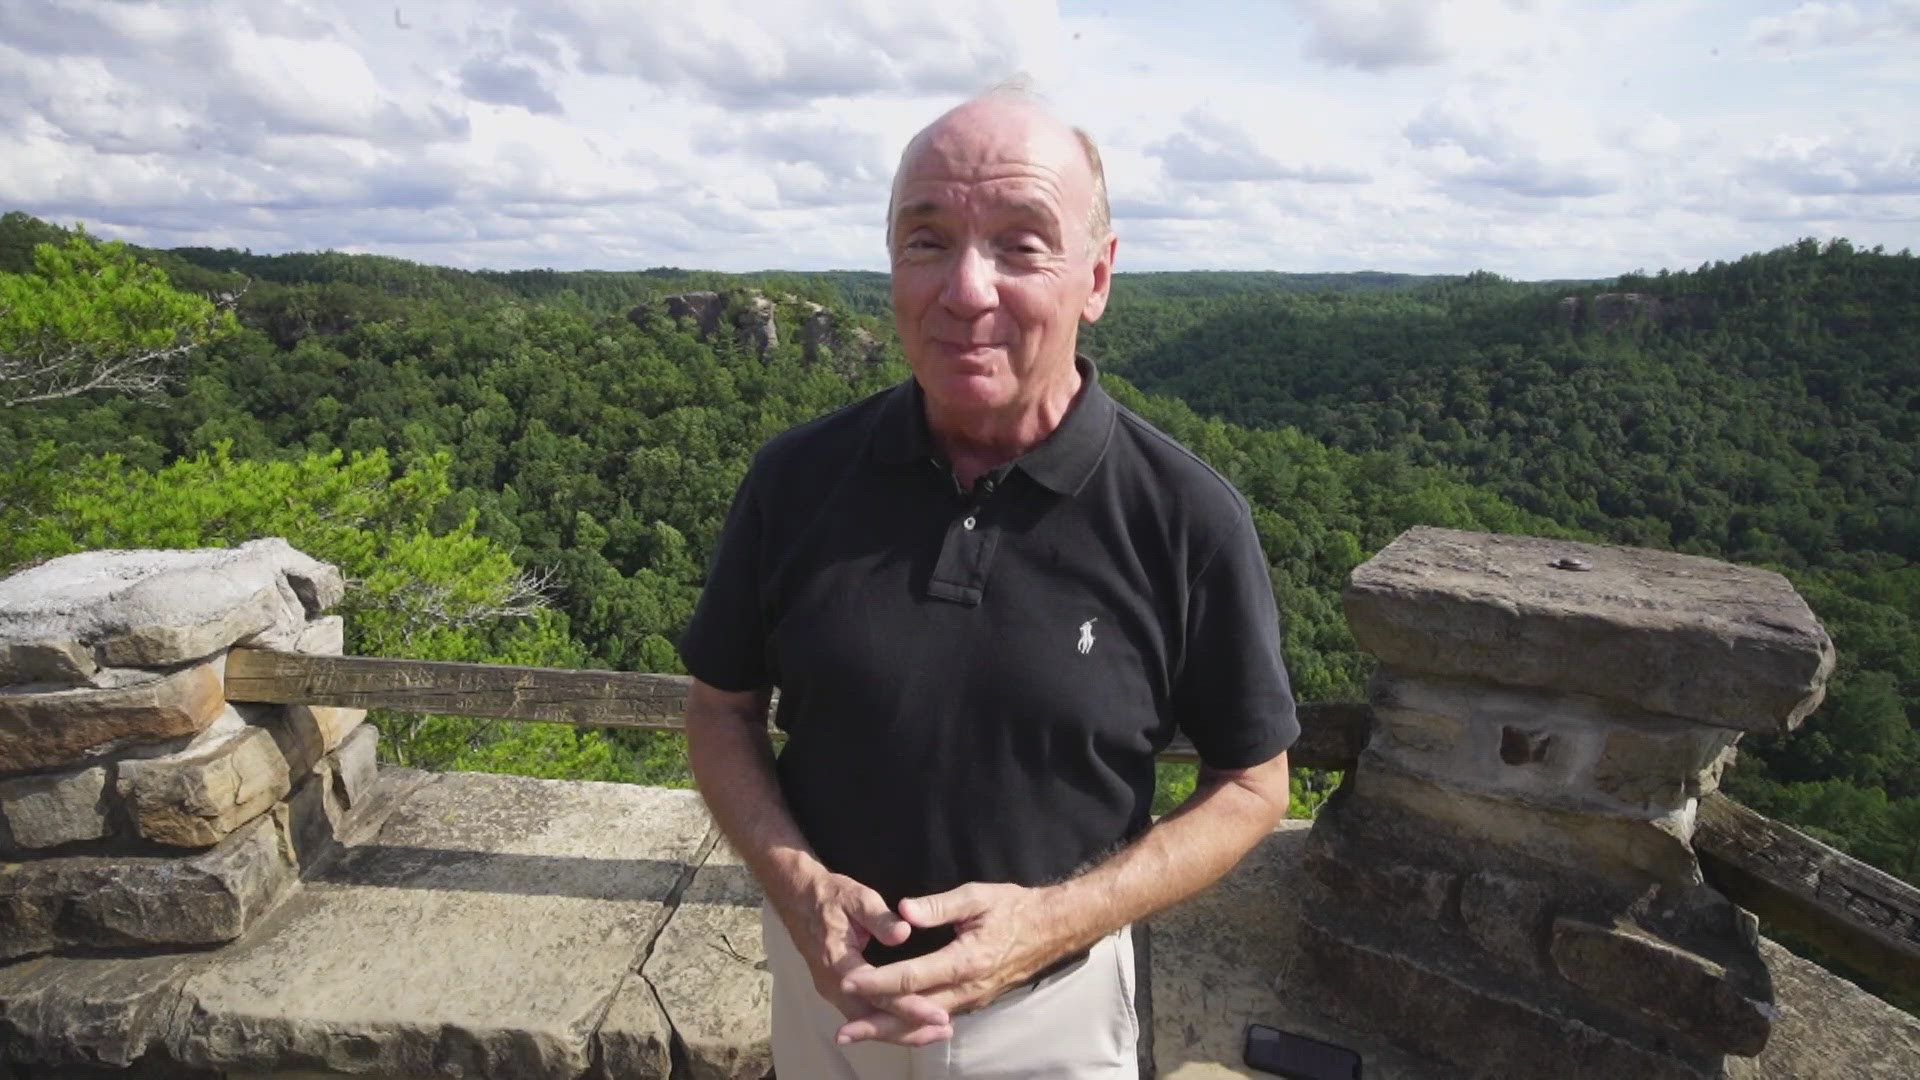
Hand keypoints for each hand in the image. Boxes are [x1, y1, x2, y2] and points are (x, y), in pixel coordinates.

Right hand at [774, 870, 953, 1043]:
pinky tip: (913, 1022)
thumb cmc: (830, 896)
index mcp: (839, 964)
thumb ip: (879, 917)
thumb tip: (903, 934)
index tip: (939, 1015)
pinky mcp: (837, 991)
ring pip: (869, 1021)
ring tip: (938, 1031)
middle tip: (946, 1029)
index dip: (911, 1007)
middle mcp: (833, 985)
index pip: (880, 994)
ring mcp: (833, 991)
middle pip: (874, 1019)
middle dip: (910, 1029)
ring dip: (901, 1030)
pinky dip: (889, 1022)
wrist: (798, 899)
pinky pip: (864, 1014)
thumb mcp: (856, 897)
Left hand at [833, 882, 1071, 1044]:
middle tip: (844, 1032)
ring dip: (890, 1029)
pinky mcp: (974, 1001)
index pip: (911, 977)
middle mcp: (967, 988)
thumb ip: (939, 904)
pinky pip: (938, 1018)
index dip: (877, 982)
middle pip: (913, 1012)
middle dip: (877, 1022)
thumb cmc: (1014, 908)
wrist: (1052, 929)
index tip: (848, 981)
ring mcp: (972, 999)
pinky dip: (912, 1025)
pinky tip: (892, 1026)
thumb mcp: (977, 896)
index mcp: (965, 961)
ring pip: (924, 1021)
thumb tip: (904, 911)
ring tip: (858, 1032)